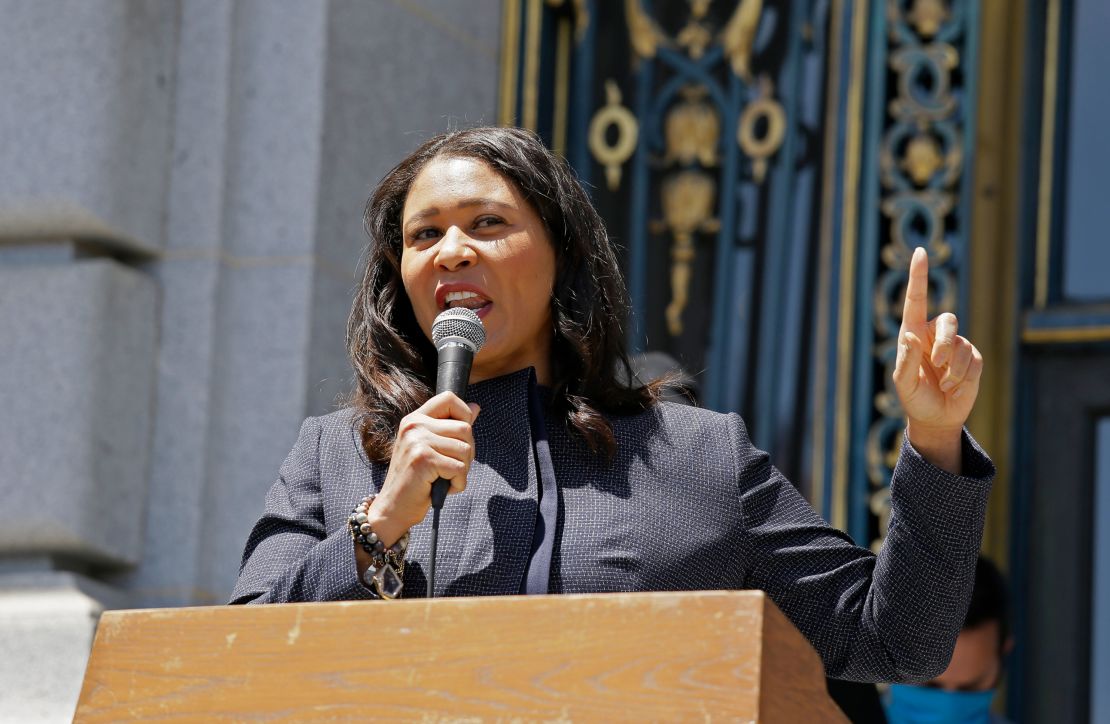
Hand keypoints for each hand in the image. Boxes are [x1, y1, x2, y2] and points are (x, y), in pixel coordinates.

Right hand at [365, 392, 479, 547]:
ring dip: (463, 470)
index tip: (460, 437)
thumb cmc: (415, 480)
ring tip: (444, 478)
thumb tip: (475, 407)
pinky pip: (459, 468)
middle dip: (467, 452)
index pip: (449, 398)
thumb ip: (451, 427)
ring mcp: (417, 441)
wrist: (393, 508)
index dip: (464, 414)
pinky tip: (443, 488)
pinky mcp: (424, 460)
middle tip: (451, 468)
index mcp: (415, 419)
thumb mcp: (432, 448)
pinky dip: (458, 483)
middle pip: (465, 428)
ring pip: (465, 449)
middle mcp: (414, 426)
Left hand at [892, 248, 982, 471]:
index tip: (920, 252)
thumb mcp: (904, 382)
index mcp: (913, 333)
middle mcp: (935, 334)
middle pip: (947, 321)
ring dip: (952, 370)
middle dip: (944, 344)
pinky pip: (973, 361)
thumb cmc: (914, 398)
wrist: (936, 418)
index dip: (918, 276)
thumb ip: (906, 359)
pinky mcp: (972, 359)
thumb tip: (910, 335)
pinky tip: (954, 388)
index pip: (915, 300)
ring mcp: (955, 345)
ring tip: (943, 385)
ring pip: (960, 345)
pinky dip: (962, 378)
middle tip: (937, 365)